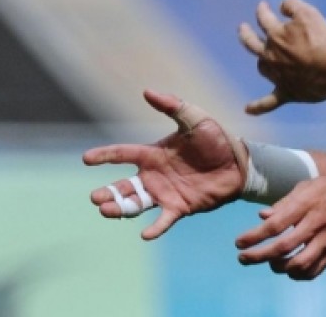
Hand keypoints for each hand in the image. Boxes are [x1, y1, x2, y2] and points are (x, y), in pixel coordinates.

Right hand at [83, 90, 246, 239]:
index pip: (123, 153)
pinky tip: (145, 235)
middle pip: (124, 186)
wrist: (239, 163)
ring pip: (135, 204)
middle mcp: (154, 175)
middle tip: (95, 198)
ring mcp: (165, 193)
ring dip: (120, 209)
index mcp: (153, 154)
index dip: (104, 156)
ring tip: (106, 211)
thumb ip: (172, 106)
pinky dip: (155, 228)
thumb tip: (147, 91)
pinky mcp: (180, 207)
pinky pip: (164, 220)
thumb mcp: (195, 119)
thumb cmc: (216, 139)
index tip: (86, 159)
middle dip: (108, 192)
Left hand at [234, 174, 325, 279]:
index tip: (239, 243)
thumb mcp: (309, 185)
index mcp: (308, 203)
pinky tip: (289, 268)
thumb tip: (262, 215)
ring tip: (270, 262)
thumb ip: (285, 202)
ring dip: (279, 267)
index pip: (276, 224)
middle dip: (259, 256)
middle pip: (283, 247)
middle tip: (244, 258)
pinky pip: (314, 271)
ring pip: (299, 264)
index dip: (254, 236)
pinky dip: (298, 274)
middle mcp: (317, 223)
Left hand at [238, 0, 325, 114]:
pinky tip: (248, 110)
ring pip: (262, 66)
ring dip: (260, 61)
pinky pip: (269, 101)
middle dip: (246, 33)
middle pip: (252, 43)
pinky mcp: (286, 91)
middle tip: (242, 28)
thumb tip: (282, 6)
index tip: (263, 6)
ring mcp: (276, 75)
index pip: (264, 18)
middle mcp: (270, 54)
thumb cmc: (320, 40)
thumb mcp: (308, 13)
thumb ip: (292, 6)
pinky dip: (258, 106)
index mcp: (275, 34)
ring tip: (260, 59)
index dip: (262, 10)